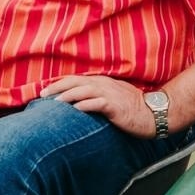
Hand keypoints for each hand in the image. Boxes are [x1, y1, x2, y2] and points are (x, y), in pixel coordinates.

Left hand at [40, 75, 155, 138]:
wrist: (152, 114)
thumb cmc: (131, 108)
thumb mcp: (112, 98)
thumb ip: (96, 96)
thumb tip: (77, 102)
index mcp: (102, 82)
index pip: (76, 80)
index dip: (59, 83)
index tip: (45, 90)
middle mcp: (103, 85)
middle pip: (76, 82)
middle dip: (57, 87)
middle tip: (42, 94)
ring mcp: (109, 94)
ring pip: (84, 91)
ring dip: (68, 95)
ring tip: (54, 101)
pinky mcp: (115, 106)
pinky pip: (97, 104)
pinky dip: (85, 105)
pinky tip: (75, 109)